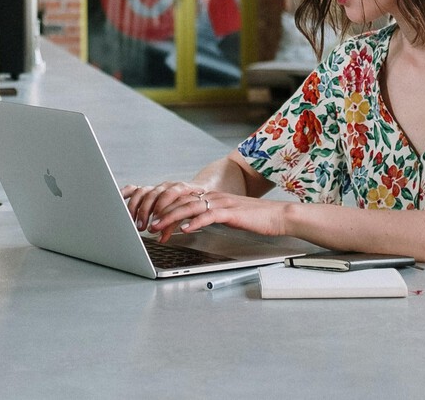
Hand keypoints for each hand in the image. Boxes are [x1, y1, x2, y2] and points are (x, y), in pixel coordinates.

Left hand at [123, 182, 288, 242]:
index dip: (164, 207)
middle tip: (147, 223)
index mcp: (210, 196)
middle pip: (180, 202)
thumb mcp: (225, 215)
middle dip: (161, 212)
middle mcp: (212, 197)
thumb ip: (208, 216)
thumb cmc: (253, 218)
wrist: (277, 215)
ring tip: (158, 226)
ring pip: (190, 208)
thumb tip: (190, 223)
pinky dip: (195, 222)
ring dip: (172, 218)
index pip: (181, 199)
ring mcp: (221, 203)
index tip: (150, 216)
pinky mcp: (231, 212)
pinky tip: (186, 229)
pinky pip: (209, 216)